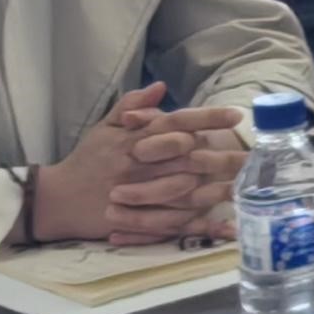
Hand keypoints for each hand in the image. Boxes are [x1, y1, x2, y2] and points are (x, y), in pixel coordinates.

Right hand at [25, 84, 244, 245]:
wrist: (58, 200)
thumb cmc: (86, 160)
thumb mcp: (104, 128)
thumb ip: (132, 106)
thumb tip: (161, 87)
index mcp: (134, 140)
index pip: (176, 124)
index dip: (207, 118)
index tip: (236, 114)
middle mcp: (140, 165)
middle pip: (190, 158)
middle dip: (224, 155)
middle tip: (255, 153)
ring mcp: (142, 195)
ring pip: (188, 191)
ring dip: (221, 188)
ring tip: (249, 183)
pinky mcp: (141, 220)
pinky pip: (178, 224)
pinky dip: (204, 227)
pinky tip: (229, 227)